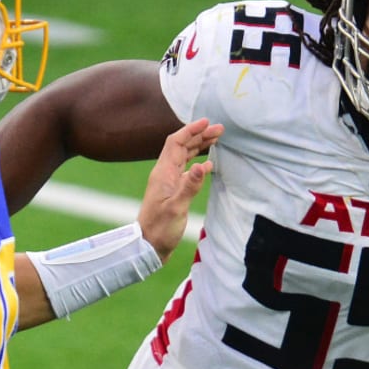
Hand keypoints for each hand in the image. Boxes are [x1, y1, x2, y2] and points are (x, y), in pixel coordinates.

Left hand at [137, 118, 220, 259]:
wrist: (149, 247)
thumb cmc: (160, 229)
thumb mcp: (176, 208)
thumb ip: (190, 187)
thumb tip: (204, 165)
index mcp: (163, 173)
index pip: (175, 142)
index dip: (190, 130)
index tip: (206, 122)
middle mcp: (165, 174)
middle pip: (182, 146)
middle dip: (199, 135)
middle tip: (220, 129)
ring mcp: (169, 182)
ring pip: (184, 157)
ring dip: (199, 146)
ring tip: (216, 139)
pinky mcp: (173, 192)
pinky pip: (186, 170)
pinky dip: (198, 163)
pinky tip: (209, 164)